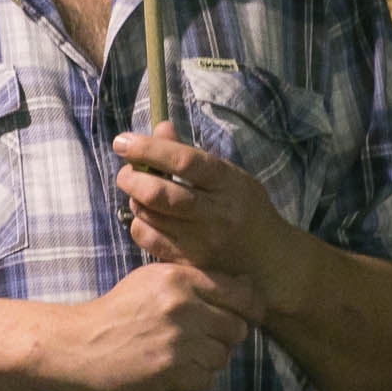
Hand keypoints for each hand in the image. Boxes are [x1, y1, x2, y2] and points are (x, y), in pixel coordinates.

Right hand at [49, 260, 253, 390]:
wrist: (79, 344)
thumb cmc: (117, 311)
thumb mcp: (152, 281)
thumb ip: (195, 281)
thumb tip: (246, 285)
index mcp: (179, 279)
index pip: (241, 293)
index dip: (249, 308)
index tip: (243, 316)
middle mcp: (182, 306)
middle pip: (237, 327)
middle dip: (225, 336)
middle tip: (204, 339)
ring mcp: (177, 339)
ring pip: (223, 355)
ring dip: (208, 359)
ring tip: (184, 356)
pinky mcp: (170, 369)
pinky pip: (206, 378)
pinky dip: (194, 379)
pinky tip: (174, 371)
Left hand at [111, 121, 298, 307]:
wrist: (269, 260)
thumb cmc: (246, 209)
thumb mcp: (229, 175)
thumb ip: (192, 155)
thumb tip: (159, 128)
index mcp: (228, 183)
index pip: (183, 161)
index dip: (149, 148)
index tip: (123, 141)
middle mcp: (215, 213)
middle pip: (160, 193)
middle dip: (132, 178)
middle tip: (125, 172)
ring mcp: (200, 241)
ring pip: (149, 216)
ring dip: (135, 199)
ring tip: (139, 192)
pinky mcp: (188, 262)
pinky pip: (148, 239)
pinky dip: (140, 223)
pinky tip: (148, 217)